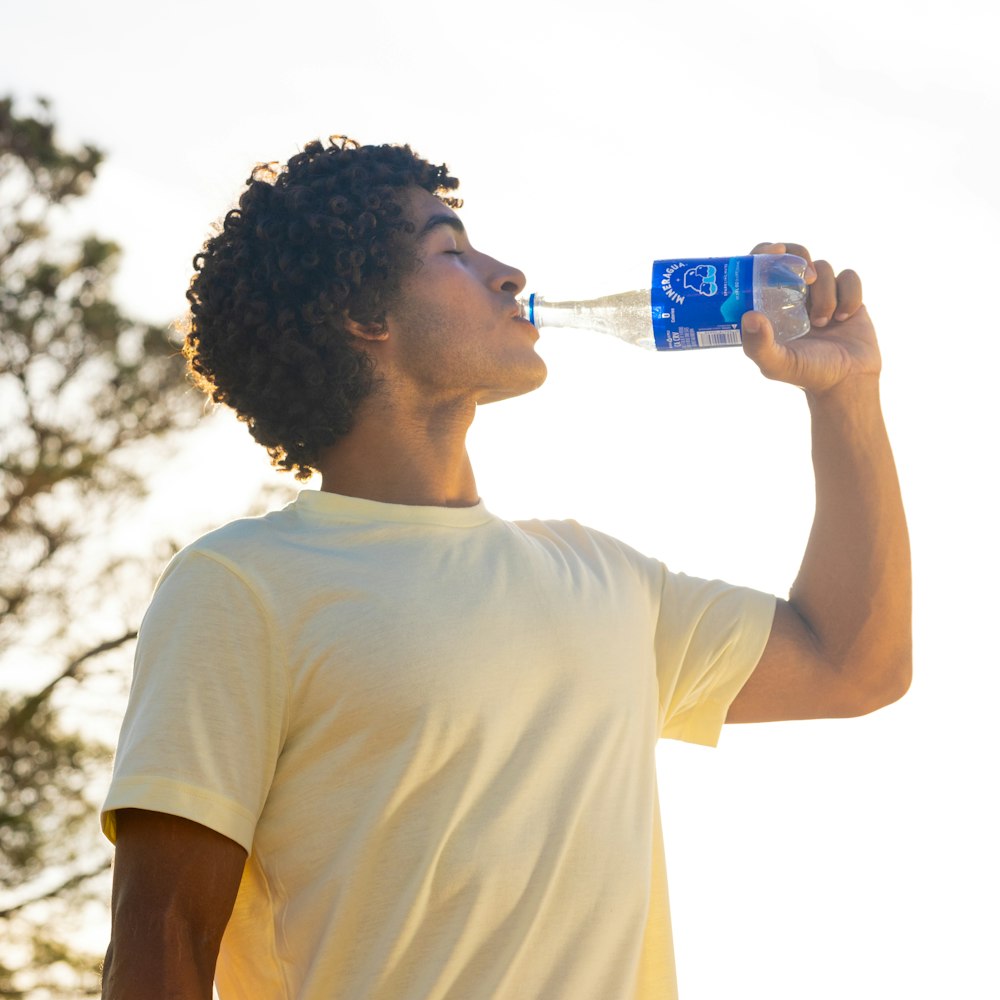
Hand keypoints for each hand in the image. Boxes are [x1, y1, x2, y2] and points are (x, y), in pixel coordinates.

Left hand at [740, 242, 880, 396]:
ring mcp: (820, 294)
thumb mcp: (776, 364)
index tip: (774, 252)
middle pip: (794, 254)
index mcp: (769, 306)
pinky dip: (849, 294)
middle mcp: (792, 296)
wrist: (848, 382)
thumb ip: (758, 345)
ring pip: (823, 268)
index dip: (764, 253)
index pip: (760, 266)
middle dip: (800, 260)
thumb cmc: (807, 374)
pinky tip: (845, 318)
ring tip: (824, 322)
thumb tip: (750, 316)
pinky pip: (849, 276)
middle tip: (806, 278)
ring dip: (825, 293)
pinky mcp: (846, 295)